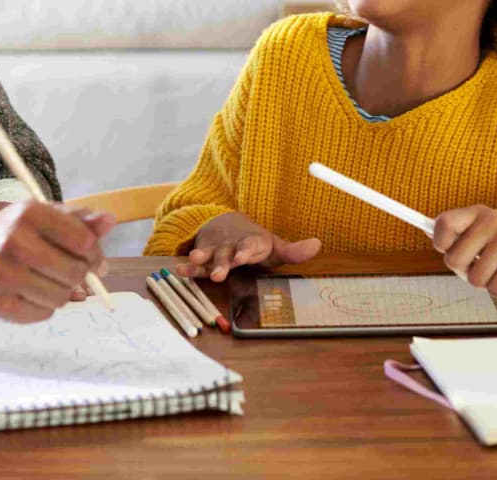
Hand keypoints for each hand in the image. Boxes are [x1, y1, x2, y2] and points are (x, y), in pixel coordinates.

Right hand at [0, 202, 113, 322]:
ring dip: (61, 292)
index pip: (83, 241)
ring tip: (46, 281)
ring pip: (61, 297)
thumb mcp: (39, 217)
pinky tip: (30, 293)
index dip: (95, 254)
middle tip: (70, 273)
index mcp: (28, 214)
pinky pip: (42, 314)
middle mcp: (14, 242)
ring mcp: (3, 274)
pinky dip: (43, 307)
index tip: (94, 259)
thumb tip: (109, 221)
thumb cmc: (7, 235)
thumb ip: (77, 220)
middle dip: (80, 275)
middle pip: (75, 271)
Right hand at [178, 211, 320, 281]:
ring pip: (208, 255)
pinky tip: (178, 269)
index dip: (246, 251)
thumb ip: (294, 252)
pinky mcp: (203, 255)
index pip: (250, 246)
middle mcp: (232, 246)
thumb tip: (318, 244)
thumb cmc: (255, 243)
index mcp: (251, 243)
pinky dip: (186, 265)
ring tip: (193, 260)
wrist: (227, 224)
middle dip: (222, 262)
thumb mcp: (274, 247)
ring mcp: (215, 250)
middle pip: (227, 254)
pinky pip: (194, 262)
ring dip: (201, 259)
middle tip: (220, 272)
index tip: (243, 256)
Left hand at [431, 204, 496, 298]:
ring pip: (475, 279)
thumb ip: (466, 237)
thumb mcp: (492, 234)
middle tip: (485, 269)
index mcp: (481, 213)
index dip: (440, 243)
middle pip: (454, 260)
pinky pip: (496, 289)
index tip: (449, 252)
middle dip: (467, 273)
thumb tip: (435, 240)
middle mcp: (493, 221)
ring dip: (490, 284)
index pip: (443, 223)